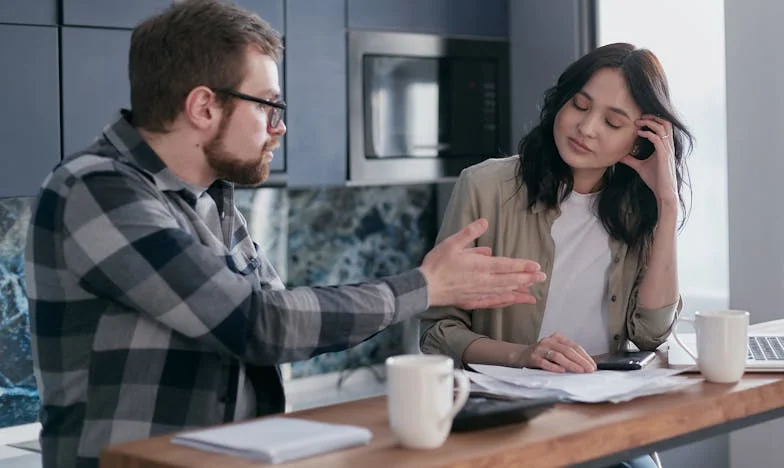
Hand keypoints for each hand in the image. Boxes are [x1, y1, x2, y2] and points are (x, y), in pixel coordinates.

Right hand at [419, 218, 546, 309]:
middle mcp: (483, 281)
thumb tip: (485, 222)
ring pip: (504, 292)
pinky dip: (506, 302)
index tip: (536, 266)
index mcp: (479, 266)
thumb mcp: (451, 243)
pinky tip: (513, 301)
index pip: (506, 265)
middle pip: (510, 280)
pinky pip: (494, 302)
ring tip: (534, 291)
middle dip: (528, 279)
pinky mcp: (473, 301)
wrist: (424, 287)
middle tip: (543, 277)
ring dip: (520, 291)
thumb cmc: (436, 264)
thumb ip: (469, 233)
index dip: (522, 266)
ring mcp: (479, 292)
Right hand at [519, 333, 595, 372]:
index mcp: (557, 338)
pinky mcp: (533, 358)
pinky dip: (554, 367)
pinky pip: (545, 363)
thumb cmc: (542, 355)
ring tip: (580, 371)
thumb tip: (586, 365)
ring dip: (571, 364)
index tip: (593, 365)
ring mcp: (540, 349)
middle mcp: (548, 341)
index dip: (584, 356)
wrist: (520, 355)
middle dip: (581, 361)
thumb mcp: (555, 350)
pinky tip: (562, 371)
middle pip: (568, 350)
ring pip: (558, 356)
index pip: (574, 346)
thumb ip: (568, 355)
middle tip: (589, 370)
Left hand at [619, 114, 677, 204]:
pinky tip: (639, 134)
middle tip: (639, 117)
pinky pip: (658, 139)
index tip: (639, 120)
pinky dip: (648, 133)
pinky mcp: (664, 155)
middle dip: (653, 117)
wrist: (663, 192)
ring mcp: (667, 150)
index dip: (653, 120)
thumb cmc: (655, 180)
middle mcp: (668, 146)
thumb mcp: (640, 167)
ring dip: (650, 122)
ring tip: (638, 122)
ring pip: (663, 128)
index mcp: (665, 146)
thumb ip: (631, 160)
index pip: (663, 127)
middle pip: (666, 123)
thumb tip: (620, 156)